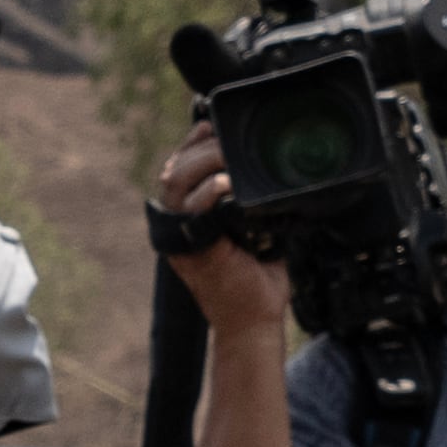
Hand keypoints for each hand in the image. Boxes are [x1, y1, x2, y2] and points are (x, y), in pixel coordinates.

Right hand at [150, 123, 295, 334]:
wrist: (254, 321)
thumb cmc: (257, 280)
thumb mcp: (256, 228)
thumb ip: (252, 199)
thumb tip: (273, 169)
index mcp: (188, 215)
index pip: (180, 167)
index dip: (193, 142)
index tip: (213, 126)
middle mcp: (178, 224)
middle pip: (174, 170)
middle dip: (200, 148)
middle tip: (227, 141)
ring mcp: (181, 237)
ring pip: (175, 183)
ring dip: (203, 164)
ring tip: (229, 158)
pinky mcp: (191, 249)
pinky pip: (191, 212)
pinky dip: (207, 195)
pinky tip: (225, 184)